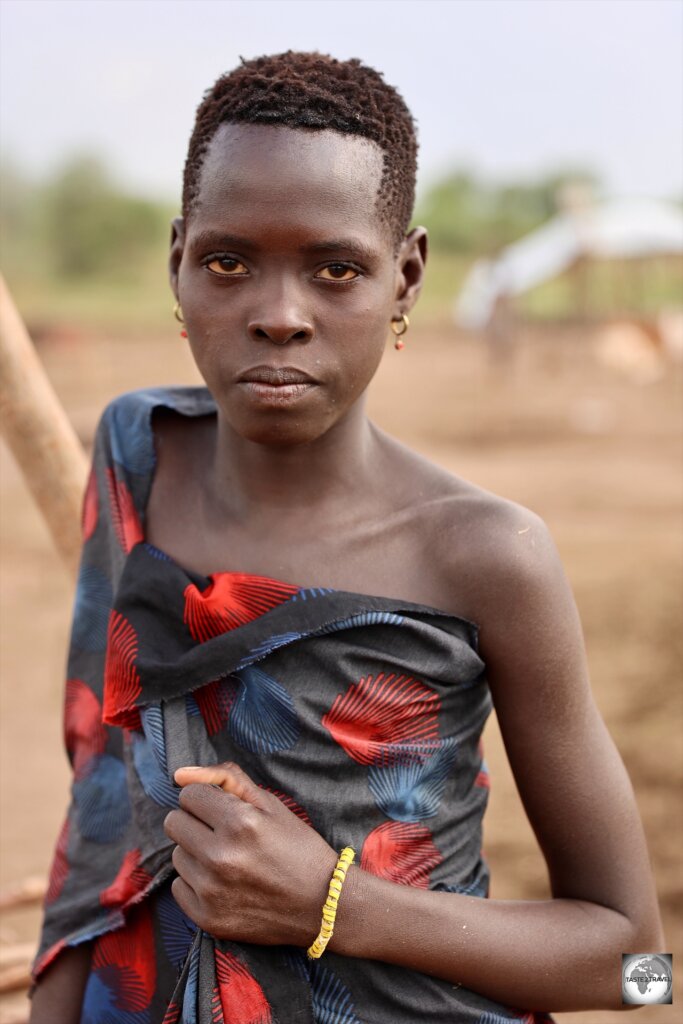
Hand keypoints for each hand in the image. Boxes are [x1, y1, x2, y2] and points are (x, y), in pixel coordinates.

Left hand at [164, 762, 337, 945]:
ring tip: (229, 860)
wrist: (322, 904)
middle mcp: (220, 857)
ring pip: (176, 854)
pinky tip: (225, 883)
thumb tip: (179, 775)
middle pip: (173, 823)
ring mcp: (212, 891)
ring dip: (196, 853)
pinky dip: (197, 882)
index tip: (225, 810)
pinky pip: (179, 887)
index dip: (207, 799)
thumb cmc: (297, 847)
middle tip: (224, 834)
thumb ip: (226, 778)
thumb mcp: (270, 804)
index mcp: (239, 822)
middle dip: (196, 822)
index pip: (188, 796)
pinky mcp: (207, 918)